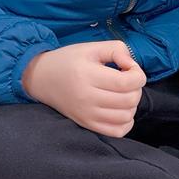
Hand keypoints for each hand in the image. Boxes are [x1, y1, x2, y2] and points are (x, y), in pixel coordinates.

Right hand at [22, 41, 146, 137]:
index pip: (128, 82)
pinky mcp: (86, 124)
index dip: (138, 74)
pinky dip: (126, 121)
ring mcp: (86, 114)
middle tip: (125, 79)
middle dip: (135, 88)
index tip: (129, 68)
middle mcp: (86, 97)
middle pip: (130, 100)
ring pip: (126, 116)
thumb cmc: (68, 60)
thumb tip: (132, 66)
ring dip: (131, 104)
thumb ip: (116, 49)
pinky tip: (119, 109)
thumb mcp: (90, 47)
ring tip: (121, 93)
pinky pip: (118, 131)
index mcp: (87, 74)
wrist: (41, 78)